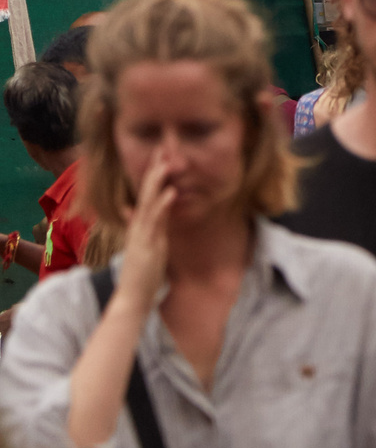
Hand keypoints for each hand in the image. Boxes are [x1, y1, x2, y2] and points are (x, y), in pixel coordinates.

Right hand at [119, 153, 176, 302]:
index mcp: (142, 228)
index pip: (148, 197)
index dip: (154, 179)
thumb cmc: (142, 277)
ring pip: (149, 203)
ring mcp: (142, 235)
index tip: (162, 160)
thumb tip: (135, 215)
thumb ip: (143, 231)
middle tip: (162, 150)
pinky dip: (162, 205)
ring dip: (157, 182)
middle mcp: (140, 228)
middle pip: (146, 194)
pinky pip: (156, 222)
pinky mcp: (146, 245)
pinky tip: (171, 191)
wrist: (132, 298)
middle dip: (154, 172)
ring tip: (166, 163)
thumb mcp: (143, 249)